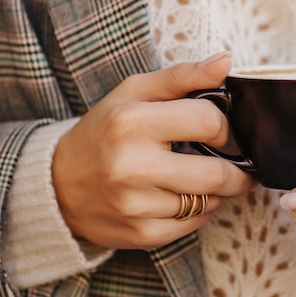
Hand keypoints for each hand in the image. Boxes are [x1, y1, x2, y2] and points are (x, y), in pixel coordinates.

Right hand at [52, 52, 253, 249]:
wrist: (56, 185)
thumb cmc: (104, 132)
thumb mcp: (134, 93)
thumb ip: (183, 76)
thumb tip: (225, 62)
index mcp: (133, 123)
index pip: (209, 122)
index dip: (224, 127)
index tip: (221, 132)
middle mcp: (133, 167)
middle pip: (218, 174)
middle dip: (238, 171)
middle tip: (239, 166)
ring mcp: (136, 205)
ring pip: (209, 202)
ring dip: (217, 191)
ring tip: (202, 179)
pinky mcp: (142, 234)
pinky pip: (194, 225)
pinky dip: (199, 211)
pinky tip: (183, 198)